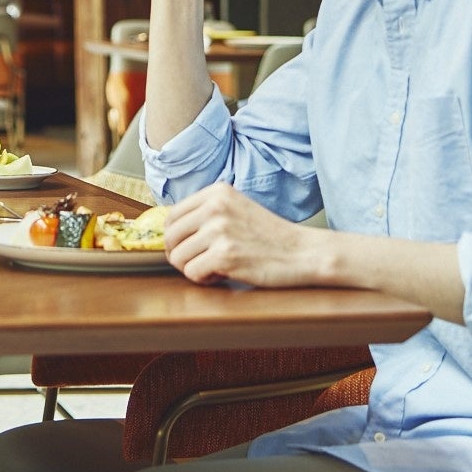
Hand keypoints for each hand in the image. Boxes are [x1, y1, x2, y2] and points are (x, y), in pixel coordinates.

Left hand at [162, 184, 327, 289]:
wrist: (302, 252)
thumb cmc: (270, 236)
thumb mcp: (237, 209)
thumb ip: (207, 213)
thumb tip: (170, 230)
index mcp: (217, 192)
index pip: (172, 215)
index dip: (175, 238)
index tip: (189, 248)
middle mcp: (215, 207)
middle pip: (170, 237)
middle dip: (180, 255)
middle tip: (201, 262)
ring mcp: (219, 230)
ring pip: (178, 258)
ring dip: (193, 268)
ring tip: (216, 267)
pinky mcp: (225, 255)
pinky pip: (192, 273)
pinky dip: (204, 279)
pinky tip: (222, 274)